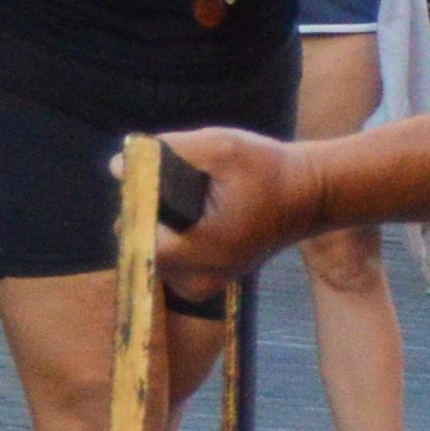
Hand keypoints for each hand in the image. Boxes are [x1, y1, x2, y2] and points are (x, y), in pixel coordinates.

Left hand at [135, 125, 317, 290]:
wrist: (312, 195)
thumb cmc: (270, 169)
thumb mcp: (222, 146)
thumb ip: (168, 150)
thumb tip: (117, 165)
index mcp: (201, 248)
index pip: (135, 235)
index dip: (136, 206)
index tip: (152, 183)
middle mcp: (200, 276)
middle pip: (140, 247)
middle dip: (146, 216)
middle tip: (177, 191)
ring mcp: (205, 285)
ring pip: (152, 256)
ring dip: (158, 229)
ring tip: (190, 204)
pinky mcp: (209, 284)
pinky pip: (169, 265)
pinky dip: (171, 242)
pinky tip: (194, 221)